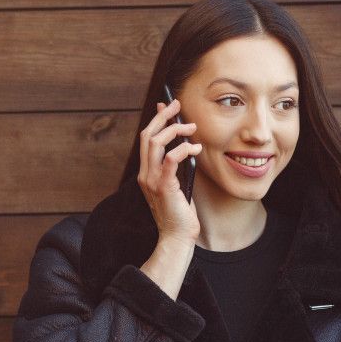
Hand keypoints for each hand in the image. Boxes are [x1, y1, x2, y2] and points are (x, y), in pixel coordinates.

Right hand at [137, 99, 202, 243]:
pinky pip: (170, 159)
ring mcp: (152, 180)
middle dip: (162, 116)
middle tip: (177, 105)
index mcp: (146, 173)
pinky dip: (183, 149)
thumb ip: (176, 166)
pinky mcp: (164, 186)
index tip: (167, 106)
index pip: (146, 139)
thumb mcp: (176, 184)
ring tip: (191, 128)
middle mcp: (145, 175)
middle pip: (147, 135)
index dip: (156, 120)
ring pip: (155, 143)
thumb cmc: (179, 213)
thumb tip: (183, 146)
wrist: (177, 237)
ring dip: (174, 130)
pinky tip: (195, 148)